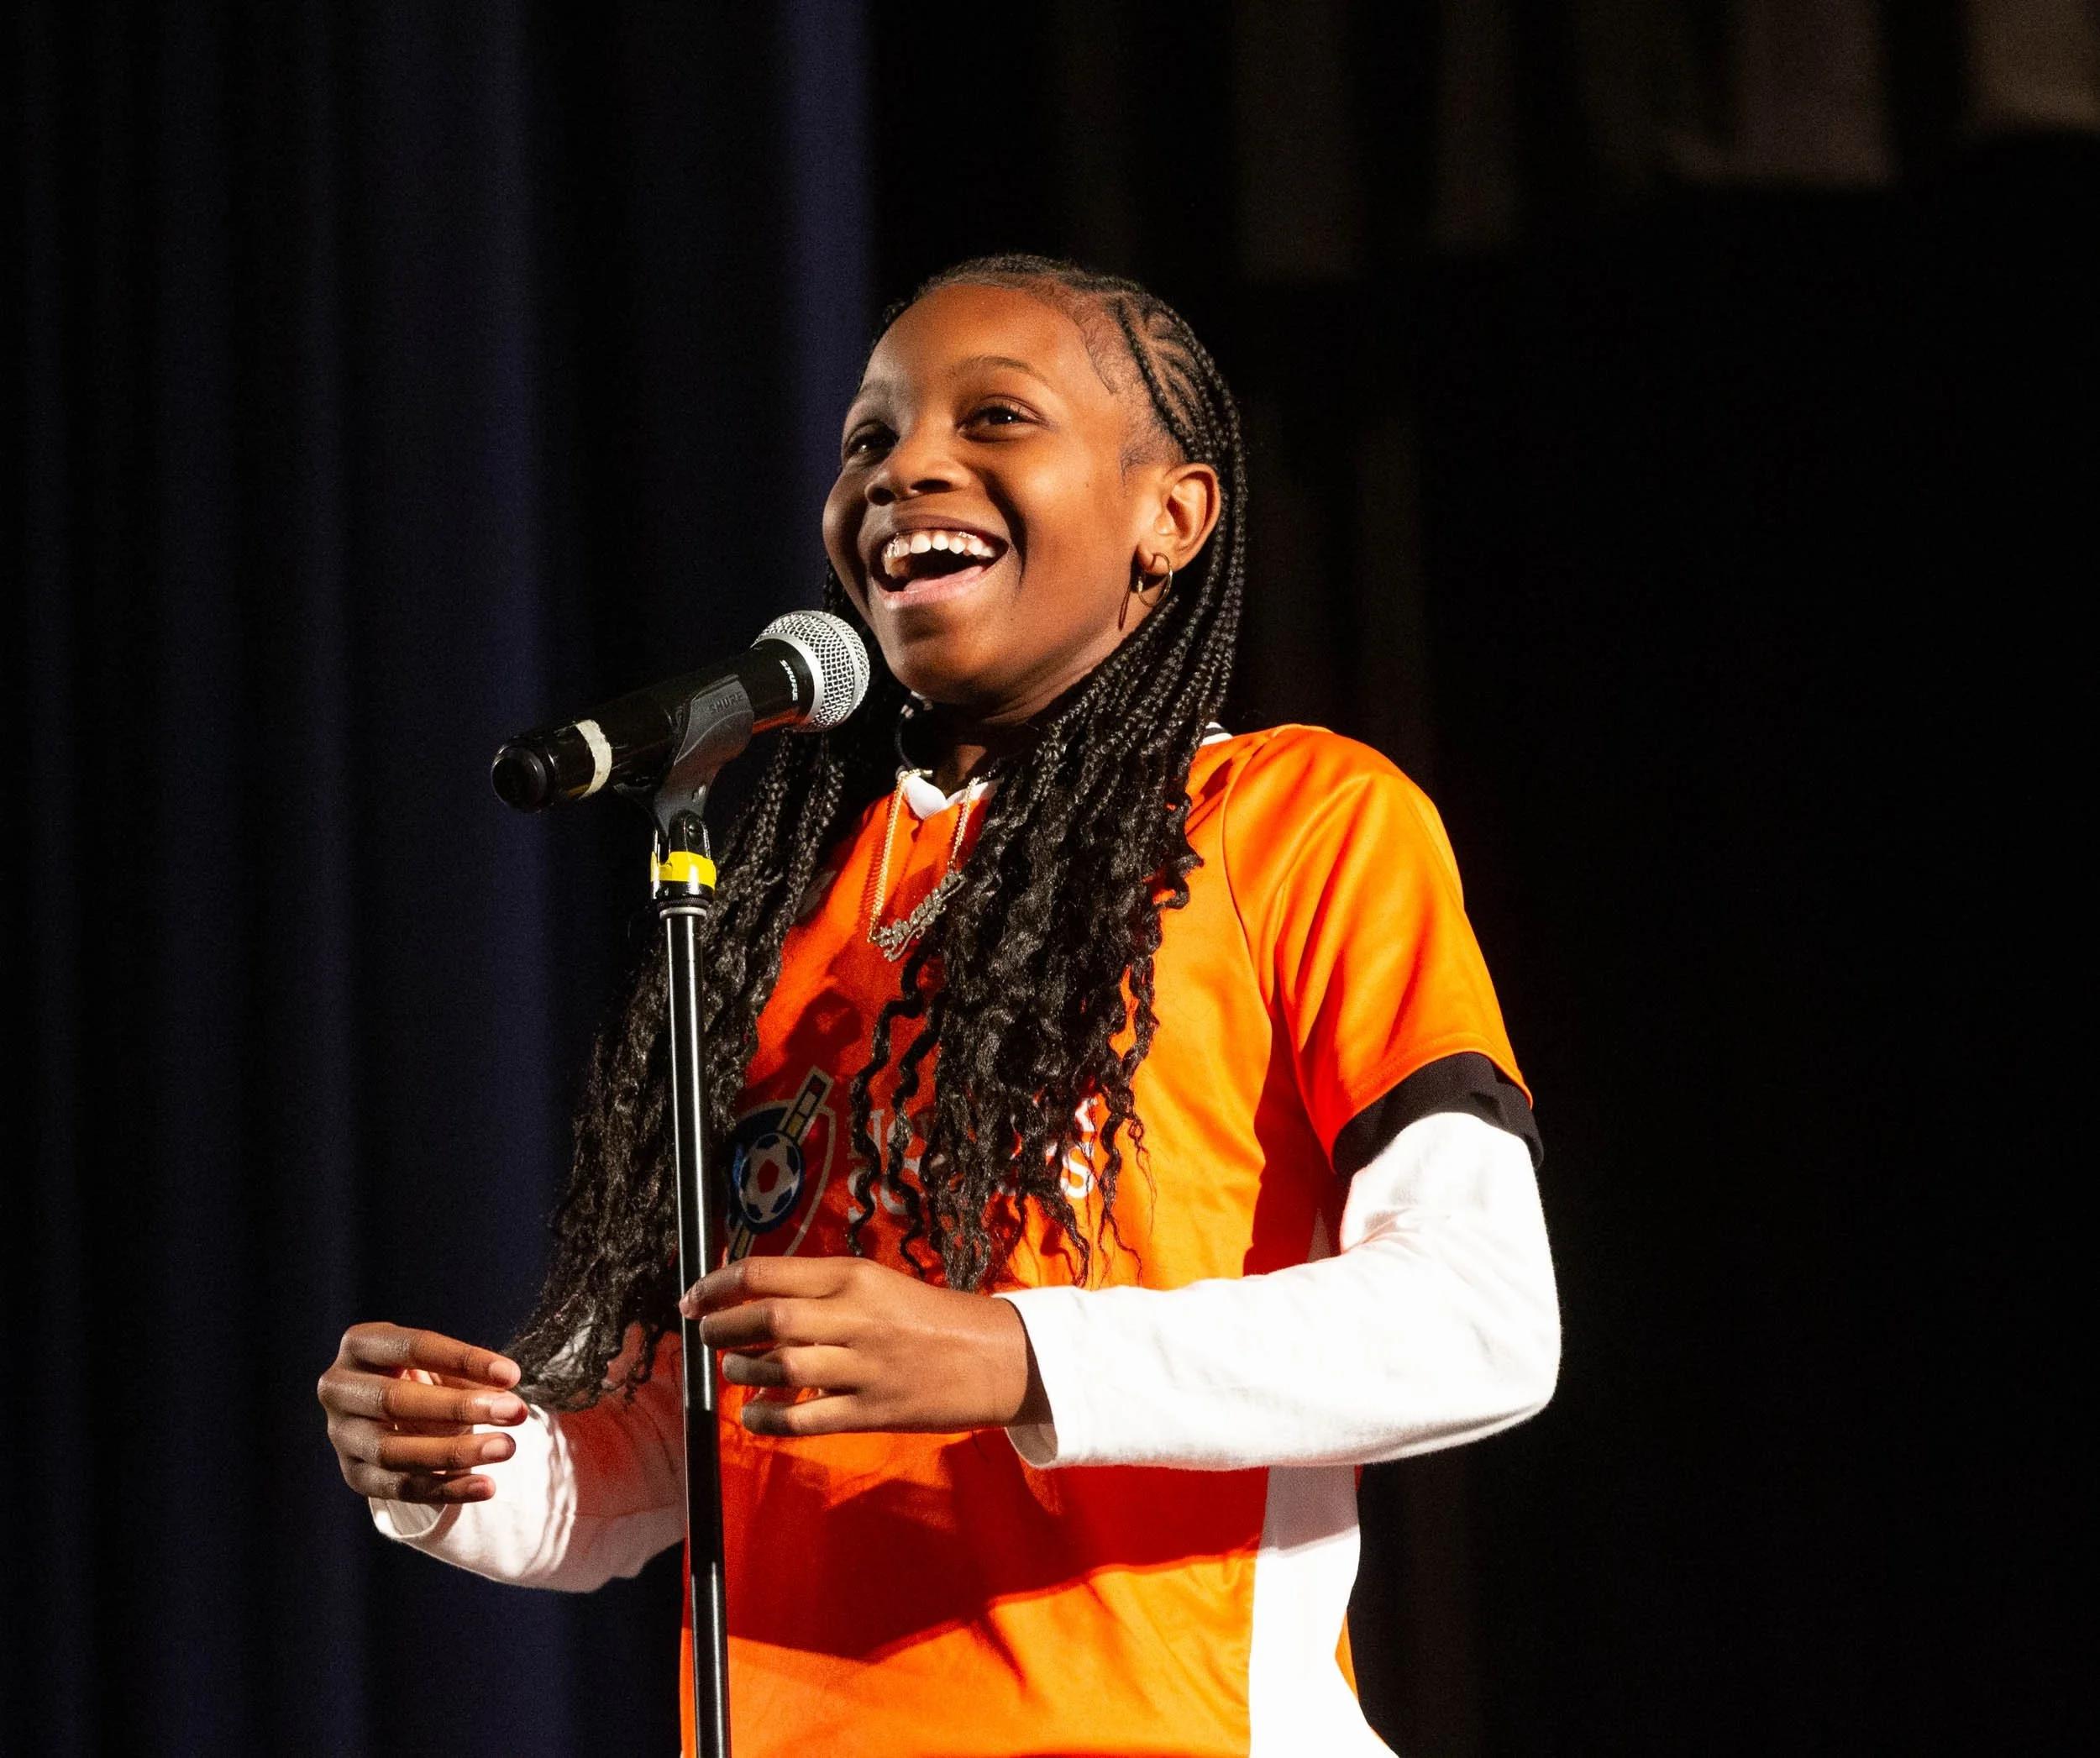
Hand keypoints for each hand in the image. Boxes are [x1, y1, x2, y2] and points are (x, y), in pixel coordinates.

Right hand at [318, 1323, 527, 1503]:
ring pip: (393, 1452)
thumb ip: (468, 1375)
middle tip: (515, 1412)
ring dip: (454, 1452)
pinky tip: (486, 1486)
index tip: (512, 1374)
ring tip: (507, 1448)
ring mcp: (341, 1436)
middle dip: (460, 1407)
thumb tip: (508, 1394)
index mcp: (360, 1345)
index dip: (464, 1359)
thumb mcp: (439, 1365)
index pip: (413, 1347)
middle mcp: (339, 1389)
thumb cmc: (422, 1375)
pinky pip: (399, 1488)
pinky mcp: (353, 1475)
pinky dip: (446, 1489)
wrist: (386, 1412)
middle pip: (394, 1401)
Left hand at [682, 1256, 1048, 1439]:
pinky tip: (752, 1415)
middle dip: (723, 1326)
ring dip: (742, 1370)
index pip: (767, 1273)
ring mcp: (863, 1366)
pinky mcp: (870, 1411)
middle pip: (767, 1318)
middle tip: (705, 1333)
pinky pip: (803, 1418)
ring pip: (780, 1366)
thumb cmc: (931, 1317)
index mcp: (855, 1277)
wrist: (995, 1358)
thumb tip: (758, 1302)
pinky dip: (767, 1418)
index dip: (718, 1286)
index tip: (692, 1299)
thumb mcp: (879, 1285)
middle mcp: (855, 1317)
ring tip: (734, 1369)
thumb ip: (824, 1291)